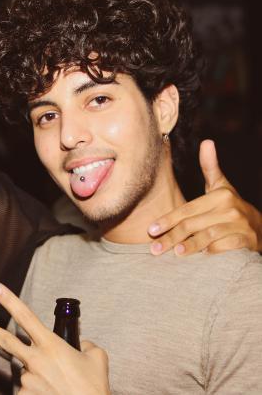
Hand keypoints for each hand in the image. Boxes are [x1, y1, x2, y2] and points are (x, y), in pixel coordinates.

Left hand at [0, 282, 109, 394]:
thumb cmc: (94, 388)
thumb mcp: (97, 358)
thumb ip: (85, 345)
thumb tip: (80, 345)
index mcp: (51, 345)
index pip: (25, 316)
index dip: (8, 299)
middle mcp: (35, 360)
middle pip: (5, 340)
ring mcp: (28, 381)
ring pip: (27, 371)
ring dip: (39, 375)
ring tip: (59, 386)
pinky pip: (29, 390)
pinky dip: (40, 391)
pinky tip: (53, 393)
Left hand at [149, 139, 261, 255]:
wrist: (260, 227)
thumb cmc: (229, 206)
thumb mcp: (221, 186)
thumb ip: (210, 167)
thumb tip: (207, 142)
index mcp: (220, 194)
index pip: (187, 209)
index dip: (168, 220)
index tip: (151, 229)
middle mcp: (230, 209)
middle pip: (193, 224)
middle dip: (171, 237)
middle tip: (154, 248)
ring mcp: (239, 225)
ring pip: (208, 237)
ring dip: (190, 246)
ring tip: (175, 253)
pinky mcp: (246, 241)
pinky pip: (225, 248)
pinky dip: (211, 253)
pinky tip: (199, 259)